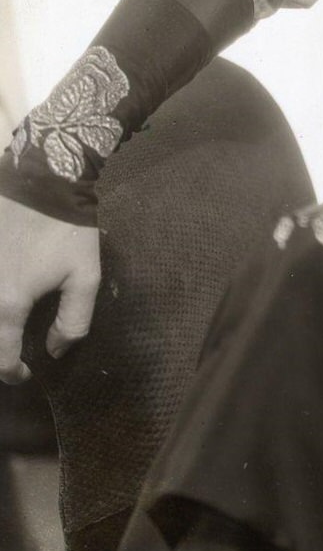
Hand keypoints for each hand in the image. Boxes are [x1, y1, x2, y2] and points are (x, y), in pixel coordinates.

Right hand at [0, 193, 100, 383]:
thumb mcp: (85, 276)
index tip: (24, 374)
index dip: (12, 372)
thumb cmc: (66, 228)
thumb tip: (56, 351)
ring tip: (6, 329)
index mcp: (7, 305)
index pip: (0, 357)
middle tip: (10, 354)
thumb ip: (74, 321)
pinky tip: (4, 296)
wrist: (41, 177)